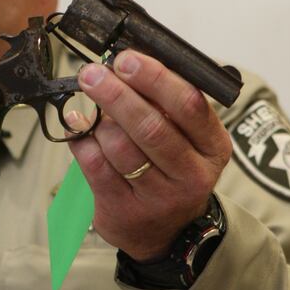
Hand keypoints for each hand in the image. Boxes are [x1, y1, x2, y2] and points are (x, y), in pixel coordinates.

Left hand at [67, 50, 231, 261]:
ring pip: (119, 146)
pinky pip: (95, 164)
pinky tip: (77, 126)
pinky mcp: (125, 209)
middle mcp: (192, 174)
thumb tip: (122, 65)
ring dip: (99, 120)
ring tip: (92, 106)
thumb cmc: (170, 166)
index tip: (126, 59)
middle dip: (116, 94)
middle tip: (92, 74)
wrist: (164, 230)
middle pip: (151, 127)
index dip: (154, 78)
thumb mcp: (183, 136)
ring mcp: (159, 196)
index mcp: (212, 145)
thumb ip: (161, 103)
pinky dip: (81, 138)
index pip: (188, 104)